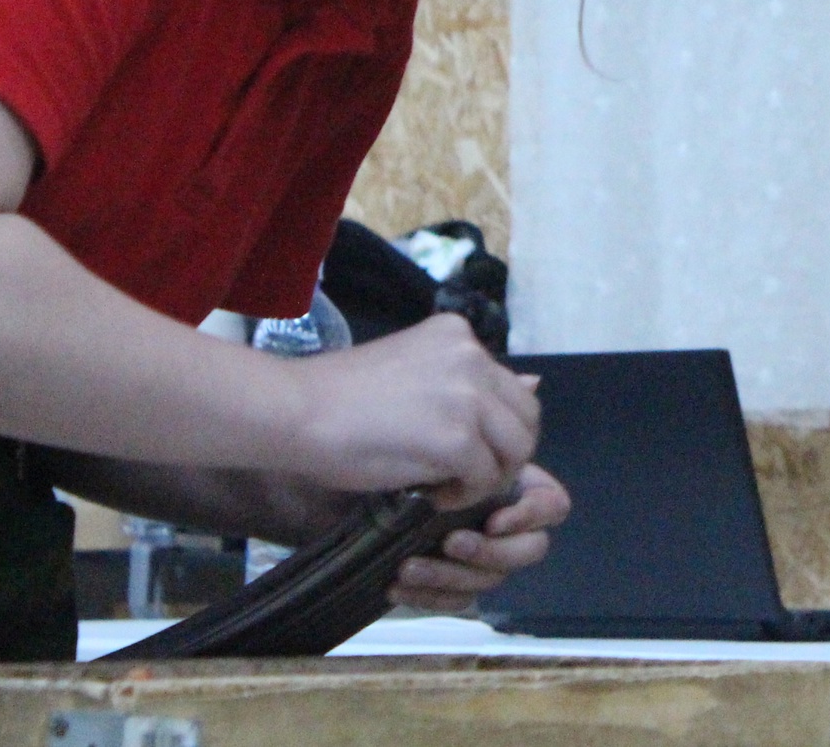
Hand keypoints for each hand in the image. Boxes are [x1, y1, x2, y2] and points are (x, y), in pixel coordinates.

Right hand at [291, 312, 539, 500]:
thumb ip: (468, 380)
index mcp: (458, 334)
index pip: (509, 387)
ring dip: (488, 476)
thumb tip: (535, 383)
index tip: (459, 447)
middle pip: (525, 417)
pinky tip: (431, 494)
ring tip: (446, 485)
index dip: (493, 427)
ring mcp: (467, 395)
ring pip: (516, 449)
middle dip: (504, 453)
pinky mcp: (457, 437)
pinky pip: (485, 477)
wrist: (293, 411)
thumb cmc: (339, 398)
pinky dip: (463, 495)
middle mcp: (472, 356)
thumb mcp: (413, 371)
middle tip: (463, 474)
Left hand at [388, 463, 570, 612]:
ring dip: (449, 576)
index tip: (493, 521)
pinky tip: (396, 587)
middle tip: (451, 542)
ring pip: (489, 580)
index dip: (530, 517)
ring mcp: (487, 561)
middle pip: (530, 551)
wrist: (377, 498)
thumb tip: (478, 466)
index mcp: (520, 490)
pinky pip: (457, 601)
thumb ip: (473, 459)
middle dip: (490, 551)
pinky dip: (427, 597)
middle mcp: (511, 528)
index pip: (553, 506)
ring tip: (408, 567)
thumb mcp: (451, 448)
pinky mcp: (458, 587)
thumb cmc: (418, 462)